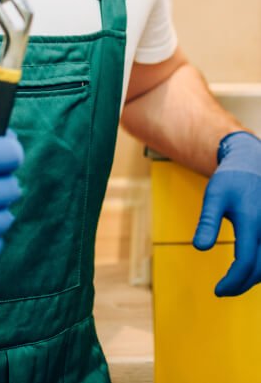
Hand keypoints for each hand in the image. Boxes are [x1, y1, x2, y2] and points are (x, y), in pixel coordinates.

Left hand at [193, 131, 260, 295]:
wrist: (251, 164)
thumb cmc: (230, 180)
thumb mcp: (214, 196)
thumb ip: (208, 222)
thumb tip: (199, 248)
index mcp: (252, 221)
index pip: (246, 262)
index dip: (233, 281)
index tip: (218, 291)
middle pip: (260, 269)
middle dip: (241, 284)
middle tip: (222, 291)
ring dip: (252, 278)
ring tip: (233, 283)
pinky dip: (259, 267)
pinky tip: (246, 270)